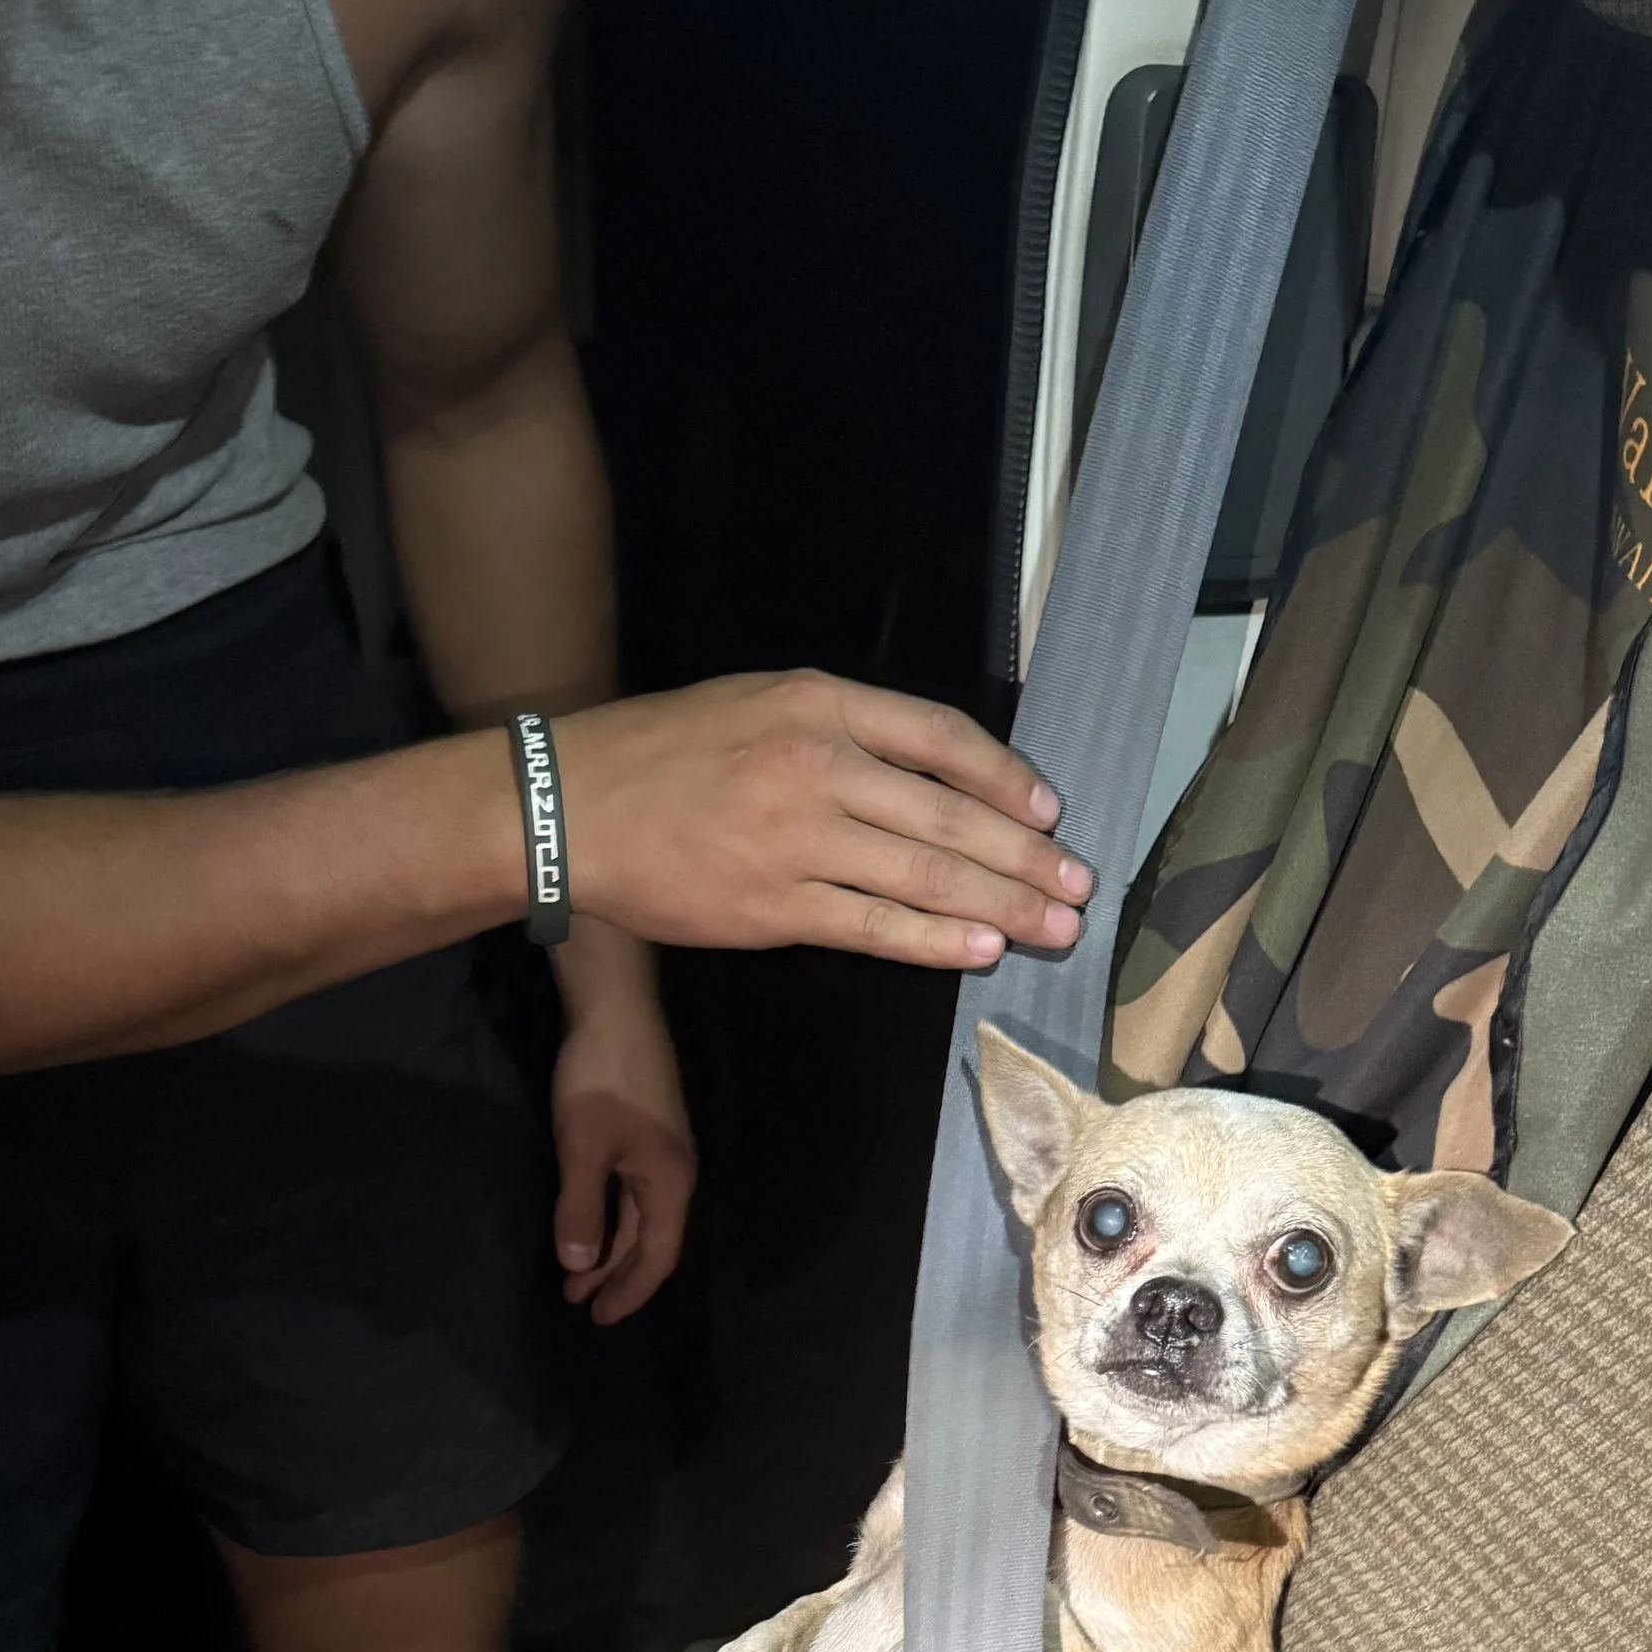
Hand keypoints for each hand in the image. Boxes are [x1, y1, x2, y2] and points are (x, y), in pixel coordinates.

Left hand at [548, 930, 696, 1321]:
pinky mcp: (646, 1132)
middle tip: (579, 1302)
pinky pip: (633, 1192)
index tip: (598, 1317)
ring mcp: (662, 1151)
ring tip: (575, 1271)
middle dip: (616, 1274)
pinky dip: (610, 1215)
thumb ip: (581, 1209)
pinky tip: (587, 1219)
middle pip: (652, 1241)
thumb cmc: (601, 1078)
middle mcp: (675, 1173)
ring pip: (640, 1216)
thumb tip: (579, 1266)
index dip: (630, 1290)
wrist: (615, 1006)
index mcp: (670, 1183)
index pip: (658, 1256)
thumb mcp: (583, 1147)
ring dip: (610, 1246)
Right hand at [554, 672, 1091, 969]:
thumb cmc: (665, 754)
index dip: (1005, 778)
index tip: (1048, 813)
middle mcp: (817, 763)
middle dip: (1025, 856)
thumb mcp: (757, 702)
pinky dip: (934, 938)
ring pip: (924, 872)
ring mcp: (797, 838)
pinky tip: (982, 949)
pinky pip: (874, 924)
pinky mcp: (774, 905)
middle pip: (949, 813)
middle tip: (1078, 885)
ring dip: (1001, 904)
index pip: (940, 737)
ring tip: (1054, 926)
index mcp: (818, 704)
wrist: (572, 806)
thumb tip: (931, 776)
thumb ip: (841, 729)